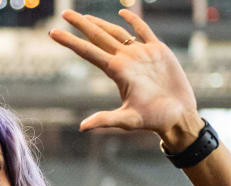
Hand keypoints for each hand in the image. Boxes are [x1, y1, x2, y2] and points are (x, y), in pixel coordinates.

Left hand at [49, 10, 202, 149]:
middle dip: (81, 25)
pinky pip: (144, 31)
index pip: (88, 52)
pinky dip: (134, 21)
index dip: (71, 41)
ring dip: (101, 23)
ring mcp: (141, 54)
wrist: (178, 116)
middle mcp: (125, 60)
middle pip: (98, 37)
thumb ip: (105, 120)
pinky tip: (122, 14)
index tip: (53, 32)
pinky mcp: (158, 51)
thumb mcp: (128, 120)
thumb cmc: (153, 120)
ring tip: (85, 17)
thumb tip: (82, 127)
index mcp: (117, 71)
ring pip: (117, 33)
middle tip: (64, 13)